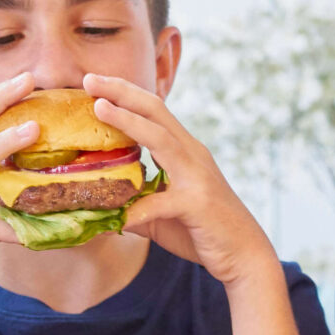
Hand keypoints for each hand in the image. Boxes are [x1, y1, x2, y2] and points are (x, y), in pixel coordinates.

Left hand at [87, 76, 279, 287]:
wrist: (245, 256)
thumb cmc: (203, 232)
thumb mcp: (161, 215)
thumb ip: (134, 206)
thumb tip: (101, 209)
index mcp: (184, 151)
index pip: (153, 111)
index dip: (125, 94)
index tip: (95, 82)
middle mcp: (192, 154)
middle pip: (155, 110)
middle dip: (122, 92)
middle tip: (89, 78)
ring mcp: (197, 176)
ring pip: (160, 138)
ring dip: (128, 120)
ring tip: (99, 107)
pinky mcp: (198, 203)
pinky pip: (162, 202)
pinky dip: (138, 210)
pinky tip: (118, 219)